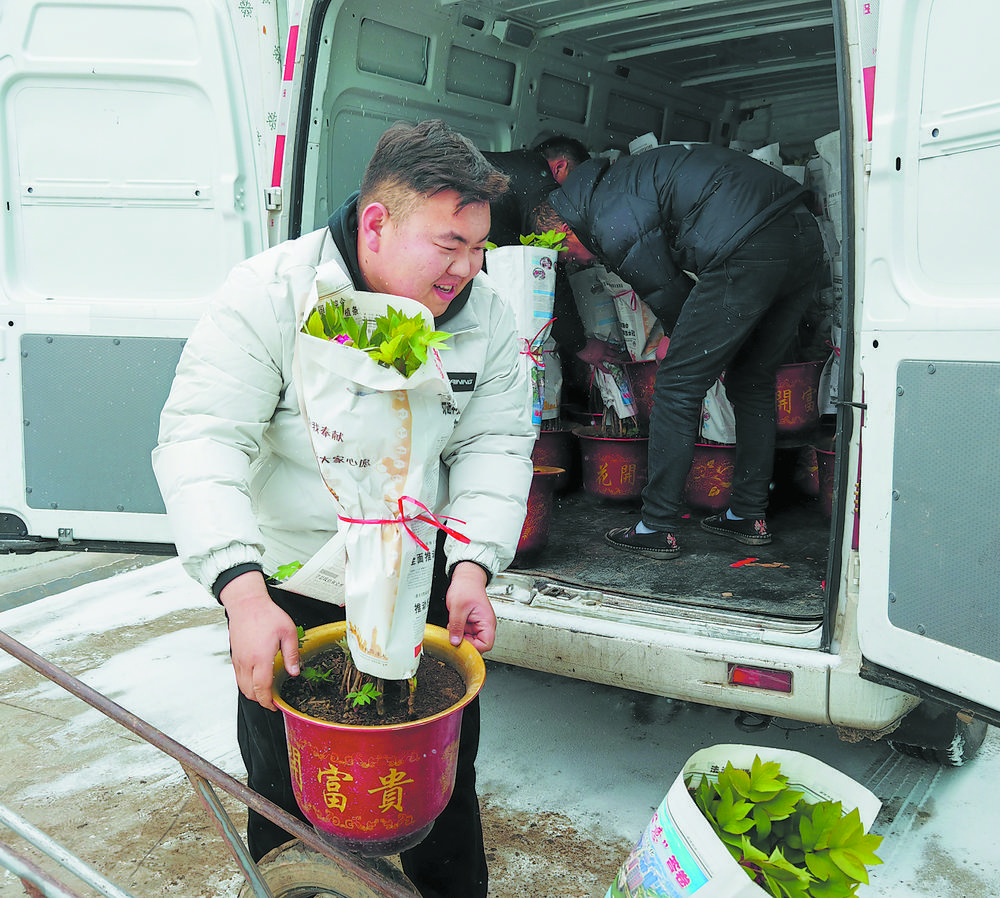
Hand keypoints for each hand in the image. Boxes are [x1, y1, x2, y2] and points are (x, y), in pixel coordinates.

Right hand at [219, 571, 299, 710]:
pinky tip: (257, 679)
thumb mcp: (288, 631)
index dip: (268, 702)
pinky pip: (238, 677)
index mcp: (260, 658)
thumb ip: (292, 654)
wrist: (246, 603)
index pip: (261, 689)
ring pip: (242, 686)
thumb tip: (294, 671)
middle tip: (272, 701)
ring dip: (253, 693)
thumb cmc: (266, 614)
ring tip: (266, 692)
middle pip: (249, 692)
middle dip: (260, 701)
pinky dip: (246, 684)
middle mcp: (246, 662)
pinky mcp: (234, 656)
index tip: (274, 706)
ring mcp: (238, 659)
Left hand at [444, 562, 496, 652]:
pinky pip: (467, 633)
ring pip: (472, 640)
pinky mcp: (473, 623)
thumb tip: (455, 642)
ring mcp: (479, 624)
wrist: (466, 578)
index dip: (473, 648)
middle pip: (479, 645)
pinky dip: (459, 631)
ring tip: (454, 626)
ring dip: (461, 636)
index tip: (461, 645)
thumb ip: (456, 627)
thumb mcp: (458, 608)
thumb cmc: (466, 588)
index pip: (486, 645)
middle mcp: (486, 624)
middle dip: (465, 642)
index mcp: (487, 622)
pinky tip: (454, 624)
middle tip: (454, 635)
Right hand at [576, 337, 627, 372]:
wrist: (581, 345)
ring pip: (611, 360)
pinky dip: (607, 370)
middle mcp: (604, 350)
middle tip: (620, 357)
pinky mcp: (596, 362)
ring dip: (614, 361)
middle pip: (613, 353)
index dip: (616, 348)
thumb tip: (600, 344)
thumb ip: (599, 343)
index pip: (613, 346)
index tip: (618, 350)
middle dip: (617, 355)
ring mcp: (601, 357)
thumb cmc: (586, 342)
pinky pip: (603, 367)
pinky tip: (610, 372)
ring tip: (617, 363)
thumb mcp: (595, 340)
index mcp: (603, 344)